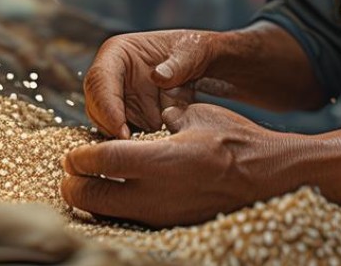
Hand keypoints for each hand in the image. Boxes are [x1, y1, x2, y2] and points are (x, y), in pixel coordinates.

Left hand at [60, 104, 293, 226]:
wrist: (272, 177)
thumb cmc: (239, 140)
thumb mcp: (199, 115)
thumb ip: (168, 117)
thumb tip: (155, 116)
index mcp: (160, 160)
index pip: (101, 161)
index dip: (80, 157)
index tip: (72, 153)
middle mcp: (157, 193)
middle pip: (93, 198)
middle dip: (73, 187)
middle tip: (68, 175)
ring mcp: (164, 214)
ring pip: (109, 215)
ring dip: (92, 203)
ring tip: (87, 188)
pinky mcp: (173, 224)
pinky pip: (132, 220)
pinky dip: (117, 210)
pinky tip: (118, 197)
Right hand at [83, 30, 231, 139]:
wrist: (200, 64)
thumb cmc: (191, 50)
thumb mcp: (189, 52)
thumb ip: (175, 65)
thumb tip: (158, 77)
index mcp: (117, 53)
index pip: (100, 79)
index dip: (106, 105)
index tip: (120, 130)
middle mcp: (111, 76)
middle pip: (95, 105)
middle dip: (109, 128)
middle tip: (130, 146)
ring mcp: (118, 98)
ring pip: (105, 124)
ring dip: (121, 139)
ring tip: (143, 149)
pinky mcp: (129, 116)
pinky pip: (122, 134)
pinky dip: (133, 144)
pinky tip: (148, 150)